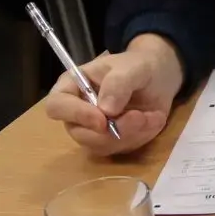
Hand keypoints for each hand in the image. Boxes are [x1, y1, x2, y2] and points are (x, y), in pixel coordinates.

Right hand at [44, 34, 185, 155]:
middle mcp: (76, 113)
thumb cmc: (137, 66)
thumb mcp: (132, 66)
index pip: (57, 107)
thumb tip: (106, 110)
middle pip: (80, 134)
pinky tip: (153, 119)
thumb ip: (118, 83)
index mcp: (71, 87)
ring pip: (101, 146)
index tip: (103, 119)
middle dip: (112, 130)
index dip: (76, 115)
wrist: (158, 77)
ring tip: (151, 115)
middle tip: (140, 117)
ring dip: (130, 134)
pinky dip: (140, 137)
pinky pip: (120, 149)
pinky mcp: (111, 142)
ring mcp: (93, 130)